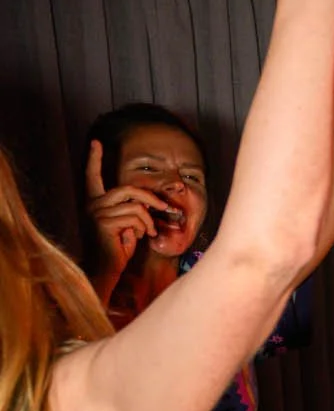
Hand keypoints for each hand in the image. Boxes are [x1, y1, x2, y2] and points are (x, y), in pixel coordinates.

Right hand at [85, 139, 172, 276]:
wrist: (108, 267)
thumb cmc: (120, 246)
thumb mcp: (129, 223)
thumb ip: (135, 208)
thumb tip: (155, 201)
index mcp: (96, 201)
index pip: (92, 176)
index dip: (94, 159)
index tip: (97, 142)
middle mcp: (93, 204)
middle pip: (128, 189)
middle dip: (151, 199)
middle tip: (164, 208)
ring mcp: (96, 212)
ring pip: (135, 205)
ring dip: (147, 221)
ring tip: (145, 233)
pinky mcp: (104, 222)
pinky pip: (135, 217)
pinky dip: (143, 228)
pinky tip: (137, 239)